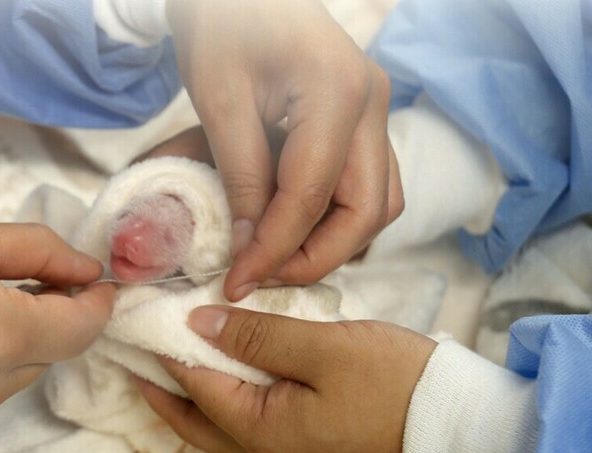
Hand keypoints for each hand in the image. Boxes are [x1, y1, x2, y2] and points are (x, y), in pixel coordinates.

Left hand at [135, 306, 435, 452]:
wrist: (457, 427)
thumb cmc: (392, 383)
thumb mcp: (323, 349)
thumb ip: (257, 337)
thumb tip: (199, 323)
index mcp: (262, 430)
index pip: (196, 386)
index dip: (166, 351)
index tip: (142, 321)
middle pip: (196, 422)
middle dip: (163, 390)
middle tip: (136, 357)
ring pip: (222, 427)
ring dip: (194, 397)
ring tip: (175, 363)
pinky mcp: (309, 448)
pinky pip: (250, 427)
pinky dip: (228, 402)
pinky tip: (231, 377)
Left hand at [167, 0, 401, 299]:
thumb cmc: (222, 23)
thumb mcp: (220, 100)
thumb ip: (241, 178)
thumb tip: (250, 248)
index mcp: (339, 92)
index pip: (313, 197)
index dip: (274, 249)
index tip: (239, 282)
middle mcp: (373, 103)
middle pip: (367, 210)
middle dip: (316, 257)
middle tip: (263, 278)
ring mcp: (374, 110)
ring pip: (378, 202)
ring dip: (333, 242)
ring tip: (277, 258)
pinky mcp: (363, 118)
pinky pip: (368, 183)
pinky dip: (338, 217)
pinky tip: (296, 228)